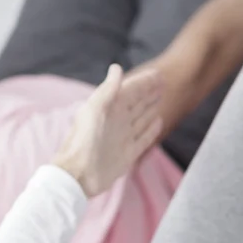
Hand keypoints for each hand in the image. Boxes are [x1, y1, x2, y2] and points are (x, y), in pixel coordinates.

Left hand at [52, 65, 163, 198]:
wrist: (78, 174)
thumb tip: (116, 67)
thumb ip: (107, 90)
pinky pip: (144, 138)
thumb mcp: (95, 110)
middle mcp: (117, 121)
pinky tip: (159, 122)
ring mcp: (123, 137)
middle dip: (149, 92)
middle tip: (163, 81)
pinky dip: (152, 130)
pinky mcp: (128, 153)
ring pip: (142, 118)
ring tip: (161, 97)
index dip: (143, 81)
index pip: (130, 90)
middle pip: (137, 102)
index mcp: (109, 108)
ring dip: (151, 107)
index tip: (158, 73)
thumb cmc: (83, 140)